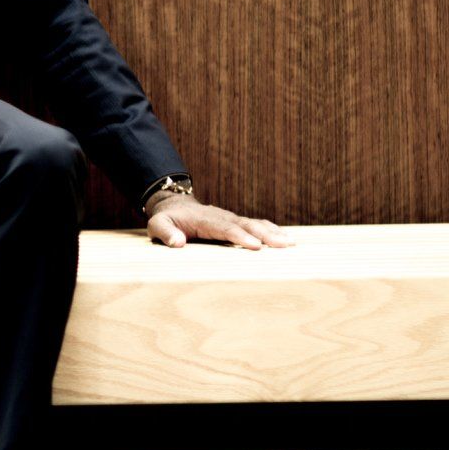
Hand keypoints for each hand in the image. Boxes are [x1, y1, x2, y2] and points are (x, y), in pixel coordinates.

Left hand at [146, 199, 294, 249]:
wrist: (174, 205)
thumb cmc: (166, 219)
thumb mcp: (157, 225)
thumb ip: (165, 233)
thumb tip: (178, 243)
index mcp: (204, 220)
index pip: (224, 228)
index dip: (240, 236)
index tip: (255, 245)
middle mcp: (221, 216)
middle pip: (245, 224)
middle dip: (265, 234)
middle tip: (284, 244)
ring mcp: (230, 218)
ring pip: (254, 223)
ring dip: (273, 232)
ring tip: (291, 243)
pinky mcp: (235, 222)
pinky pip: (255, 224)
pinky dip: (271, 230)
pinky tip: (286, 238)